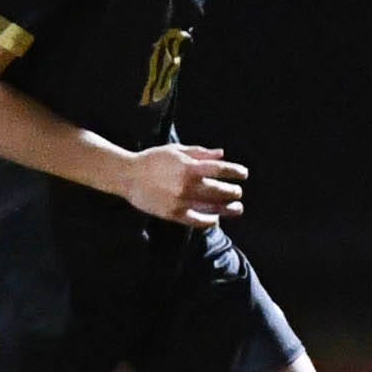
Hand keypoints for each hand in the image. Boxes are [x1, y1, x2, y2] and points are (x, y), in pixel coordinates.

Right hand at [123, 144, 246, 227]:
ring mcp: (181, 201)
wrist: (128, 176)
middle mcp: (187, 185)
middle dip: (233, 191)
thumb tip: (222, 155)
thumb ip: (200, 153)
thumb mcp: (177, 150)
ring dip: (227, 209)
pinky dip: (209, 220)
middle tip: (238, 192)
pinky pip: (197, 221)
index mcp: (190, 166)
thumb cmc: (153, 159)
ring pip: (212, 207)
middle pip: (219, 190)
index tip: (243, 174)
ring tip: (237, 208)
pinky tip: (216, 219)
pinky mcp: (173, 214)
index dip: (235, 172)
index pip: (221, 170)